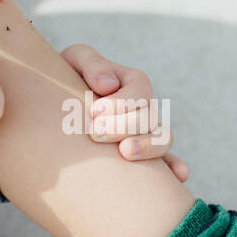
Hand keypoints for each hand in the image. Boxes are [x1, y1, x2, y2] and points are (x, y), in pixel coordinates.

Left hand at [61, 44, 188, 182]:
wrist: (56, 107)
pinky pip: (167, 163)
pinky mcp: (142, 156)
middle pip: (149, 117)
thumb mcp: (75, 60)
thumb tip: (108, 85)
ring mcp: (146, 133)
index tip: (94, 110)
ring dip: (148, 147)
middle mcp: (144, 108)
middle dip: (124, 125)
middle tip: (94, 133)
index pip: (140, 90)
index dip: (121, 102)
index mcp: (132, 82)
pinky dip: (175, 168)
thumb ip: (91, 63)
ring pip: (162, 139)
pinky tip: (179, 176)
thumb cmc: (67, 79)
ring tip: (125, 152)